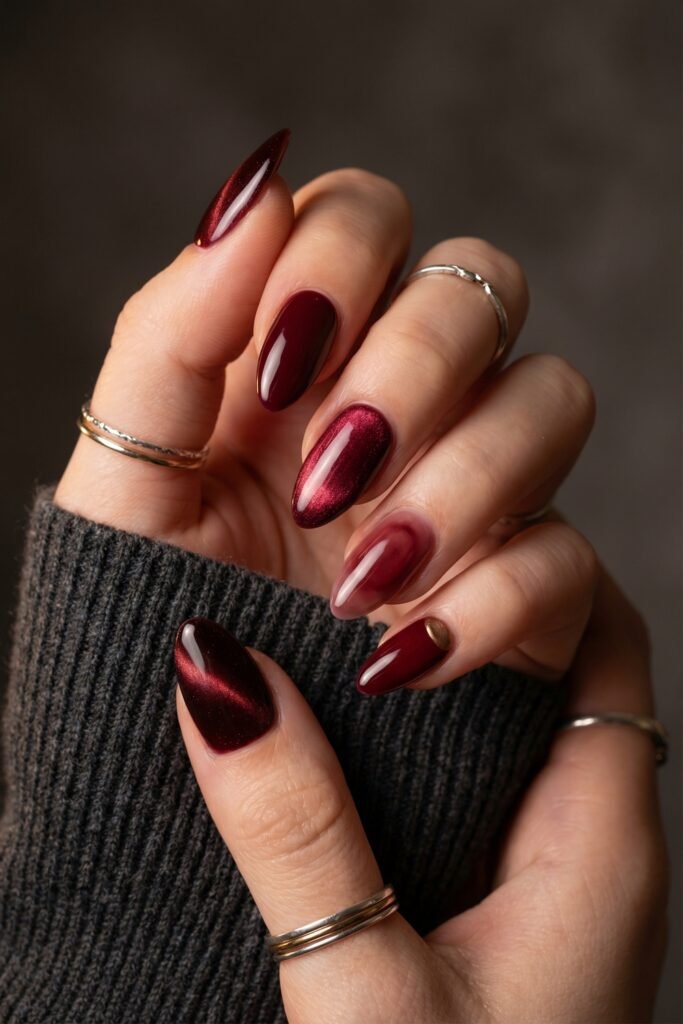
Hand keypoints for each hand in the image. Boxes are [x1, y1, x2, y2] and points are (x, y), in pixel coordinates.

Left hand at [56, 130, 597, 689]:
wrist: (193, 747)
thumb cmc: (146, 601)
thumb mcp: (127, 469)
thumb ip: (171, 327)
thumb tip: (254, 196)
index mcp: (305, 352)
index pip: (367, 216)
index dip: (340, 261)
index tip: (279, 367)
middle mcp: (402, 398)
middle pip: (483, 281)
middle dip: (413, 368)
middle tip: (325, 475)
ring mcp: (472, 484)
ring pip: (554, 395)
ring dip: (462, 481)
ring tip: (359, 580)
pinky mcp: (521, 585)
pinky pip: (565, 554)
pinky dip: (488, 601)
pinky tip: (395, 654)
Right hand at [174, 568, 667, 1023]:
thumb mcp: (363, 991)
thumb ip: (297, 832)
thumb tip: (219, 673)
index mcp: (599, 841)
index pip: (597, 628)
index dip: (522, 550)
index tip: (419, 528)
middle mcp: (592, 845)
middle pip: (558, 650)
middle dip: (470, 583)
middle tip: (363, 552)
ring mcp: (550, 881)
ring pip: (511, 714)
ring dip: (438, 658)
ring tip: (336, 615)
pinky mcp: (502, 917)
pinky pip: (475, 781)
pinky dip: (415, 734)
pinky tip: (334, 734)